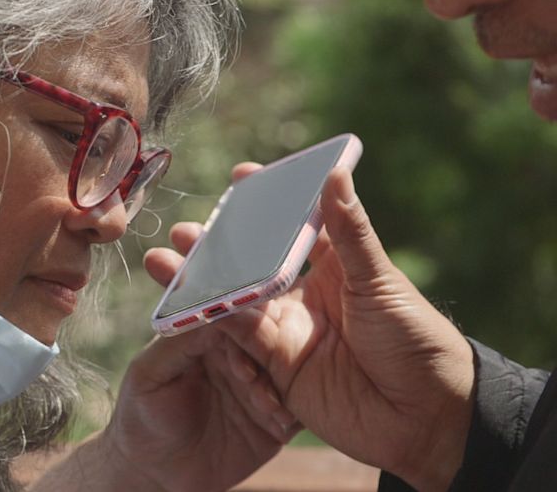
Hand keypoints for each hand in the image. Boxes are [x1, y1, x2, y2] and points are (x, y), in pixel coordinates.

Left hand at [94, 232, 299, 491]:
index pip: (235, 311)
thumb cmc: (142, 414)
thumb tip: (212, 311)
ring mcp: (261, 388)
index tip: (244, 321)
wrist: (153, 472)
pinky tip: (277, 420)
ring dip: (278, 384)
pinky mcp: (275, 422)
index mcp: (210, 335)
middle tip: (250, 370)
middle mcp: (240, 355)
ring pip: (285, 374)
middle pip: (267, 339)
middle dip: (265, 349)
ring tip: (264, 401)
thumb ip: (178, 340)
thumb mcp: (151, 372)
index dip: (241, 314)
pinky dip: (290, 413)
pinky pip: (294, 412)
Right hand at [214, 164, 474, 490]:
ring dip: (201, 282)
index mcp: (336, 266)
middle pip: (252, 264)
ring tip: (165, 262)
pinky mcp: (278, 365)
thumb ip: (350, 231)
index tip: (241, 177)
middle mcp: (306, 294)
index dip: (267, 202)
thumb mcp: (381, 280)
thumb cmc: (417, 339)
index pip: (294, 225)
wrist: (425, 418)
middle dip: (217, 246)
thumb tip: (336, 171)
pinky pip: (238, 339)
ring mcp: (289, 329)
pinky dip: (212, 321)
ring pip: (235, 299)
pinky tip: (187, 303)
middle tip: (185, 230)